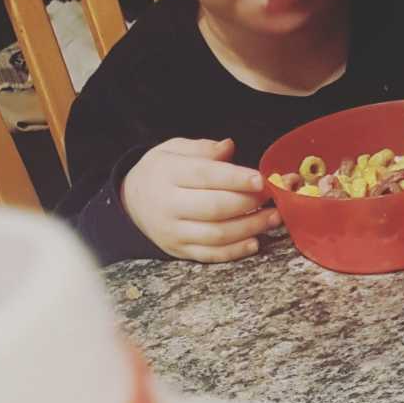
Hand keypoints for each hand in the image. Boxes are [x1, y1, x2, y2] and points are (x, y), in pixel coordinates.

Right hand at [120, 137, 279, 261]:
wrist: (130, 200)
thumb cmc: (161, 170)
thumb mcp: (174, 149)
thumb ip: (202, 148)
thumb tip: (228, 147)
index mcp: (168, 174)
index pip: (205, 175)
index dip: (235, 178)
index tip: (261, 179)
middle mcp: (169, 205)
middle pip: (214, 207)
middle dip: (248, 203)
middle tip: (272, 196)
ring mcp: (173, 232)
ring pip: (216, 234)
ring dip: (250, 228)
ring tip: (273, 218)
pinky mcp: (179, 250)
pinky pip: (210, 254)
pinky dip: (235, 251)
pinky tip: (255, 242)